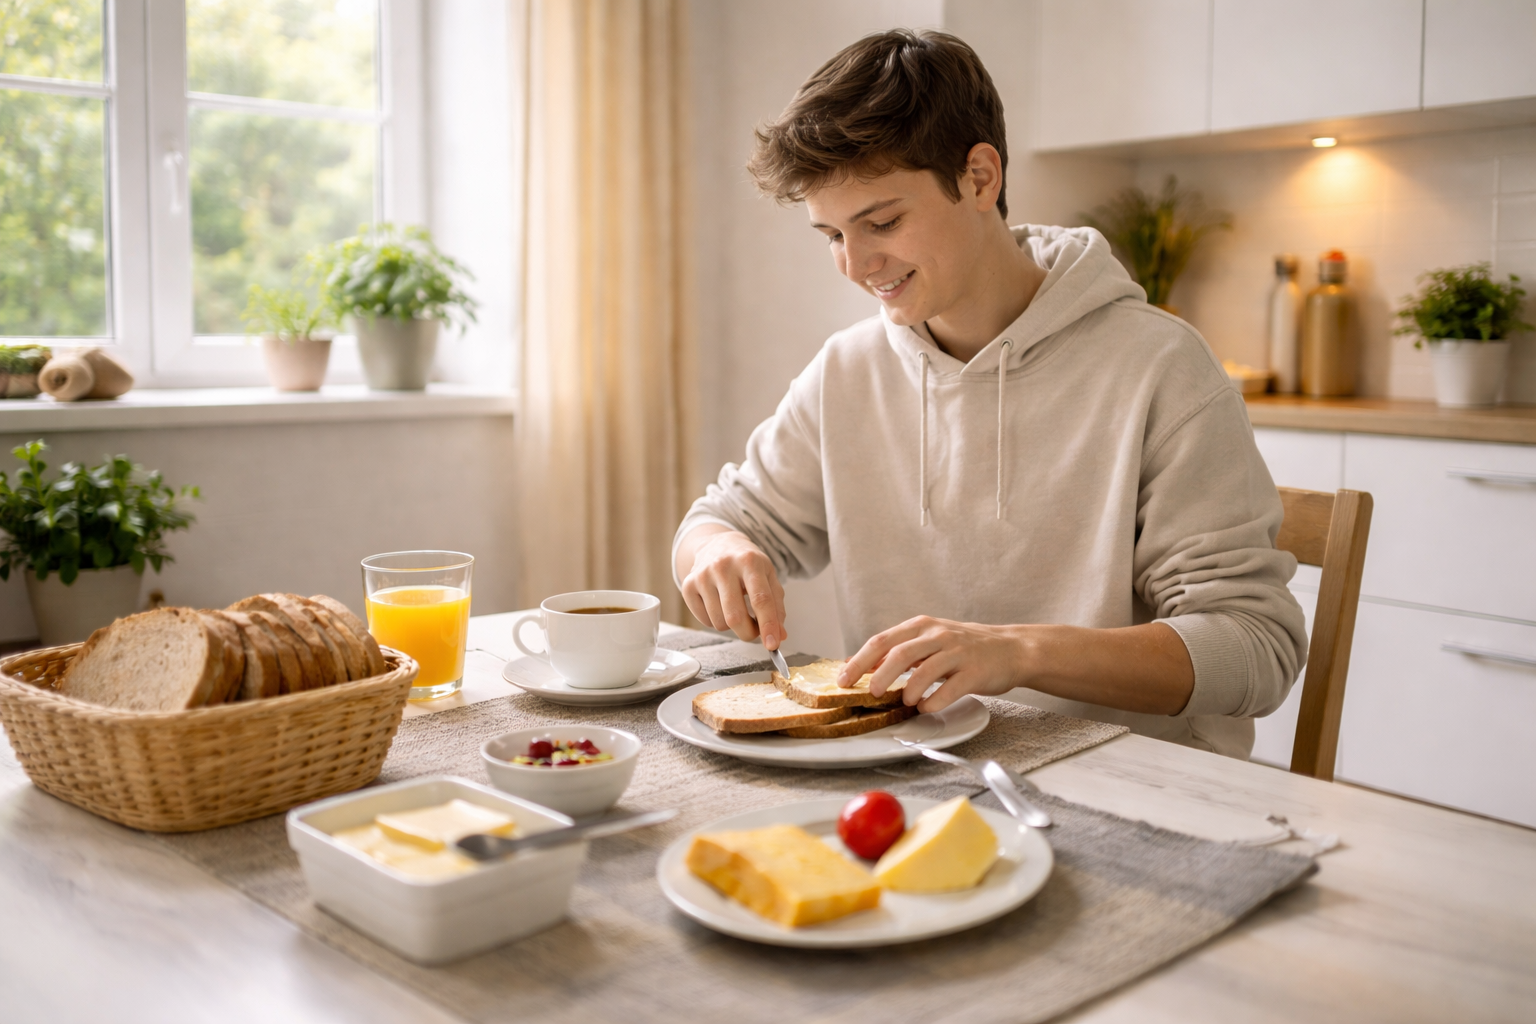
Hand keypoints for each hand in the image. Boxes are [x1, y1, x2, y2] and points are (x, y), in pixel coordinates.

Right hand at [679, 527, 787, 648]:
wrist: (718, 544)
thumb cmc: (747, 564)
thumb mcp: (768, 577)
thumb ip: (776, 606)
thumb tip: (779, 636)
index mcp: (749, 561)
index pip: (761, 599)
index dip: (768, 625)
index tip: (772, 645)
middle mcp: (723, 566)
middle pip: (736, 616)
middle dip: (748, 633)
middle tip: (754, 631)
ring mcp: (702, 575)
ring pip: (719, 622)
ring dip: (732, 626)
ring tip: (736, 609)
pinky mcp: (687, 586)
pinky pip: (704, 621)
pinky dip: (716, 622)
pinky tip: (720, 606)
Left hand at [840, 616, 1024, 712]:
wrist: (1011, 649)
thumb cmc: (963, 648)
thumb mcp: (928, 641)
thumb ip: (897, 651)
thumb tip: (857, 664)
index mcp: (921, 627)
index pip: (882, 641)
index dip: (859, 661)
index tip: (842, 680)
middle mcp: (938, 635)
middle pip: (899, 653)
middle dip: (879, 676)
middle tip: (869, 694)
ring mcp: (958, 653)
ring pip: (925, 669)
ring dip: (909, 690)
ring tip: (904, 702)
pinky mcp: (976, 672)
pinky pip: (951, 688)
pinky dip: (934, 702)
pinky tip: (926, 709)